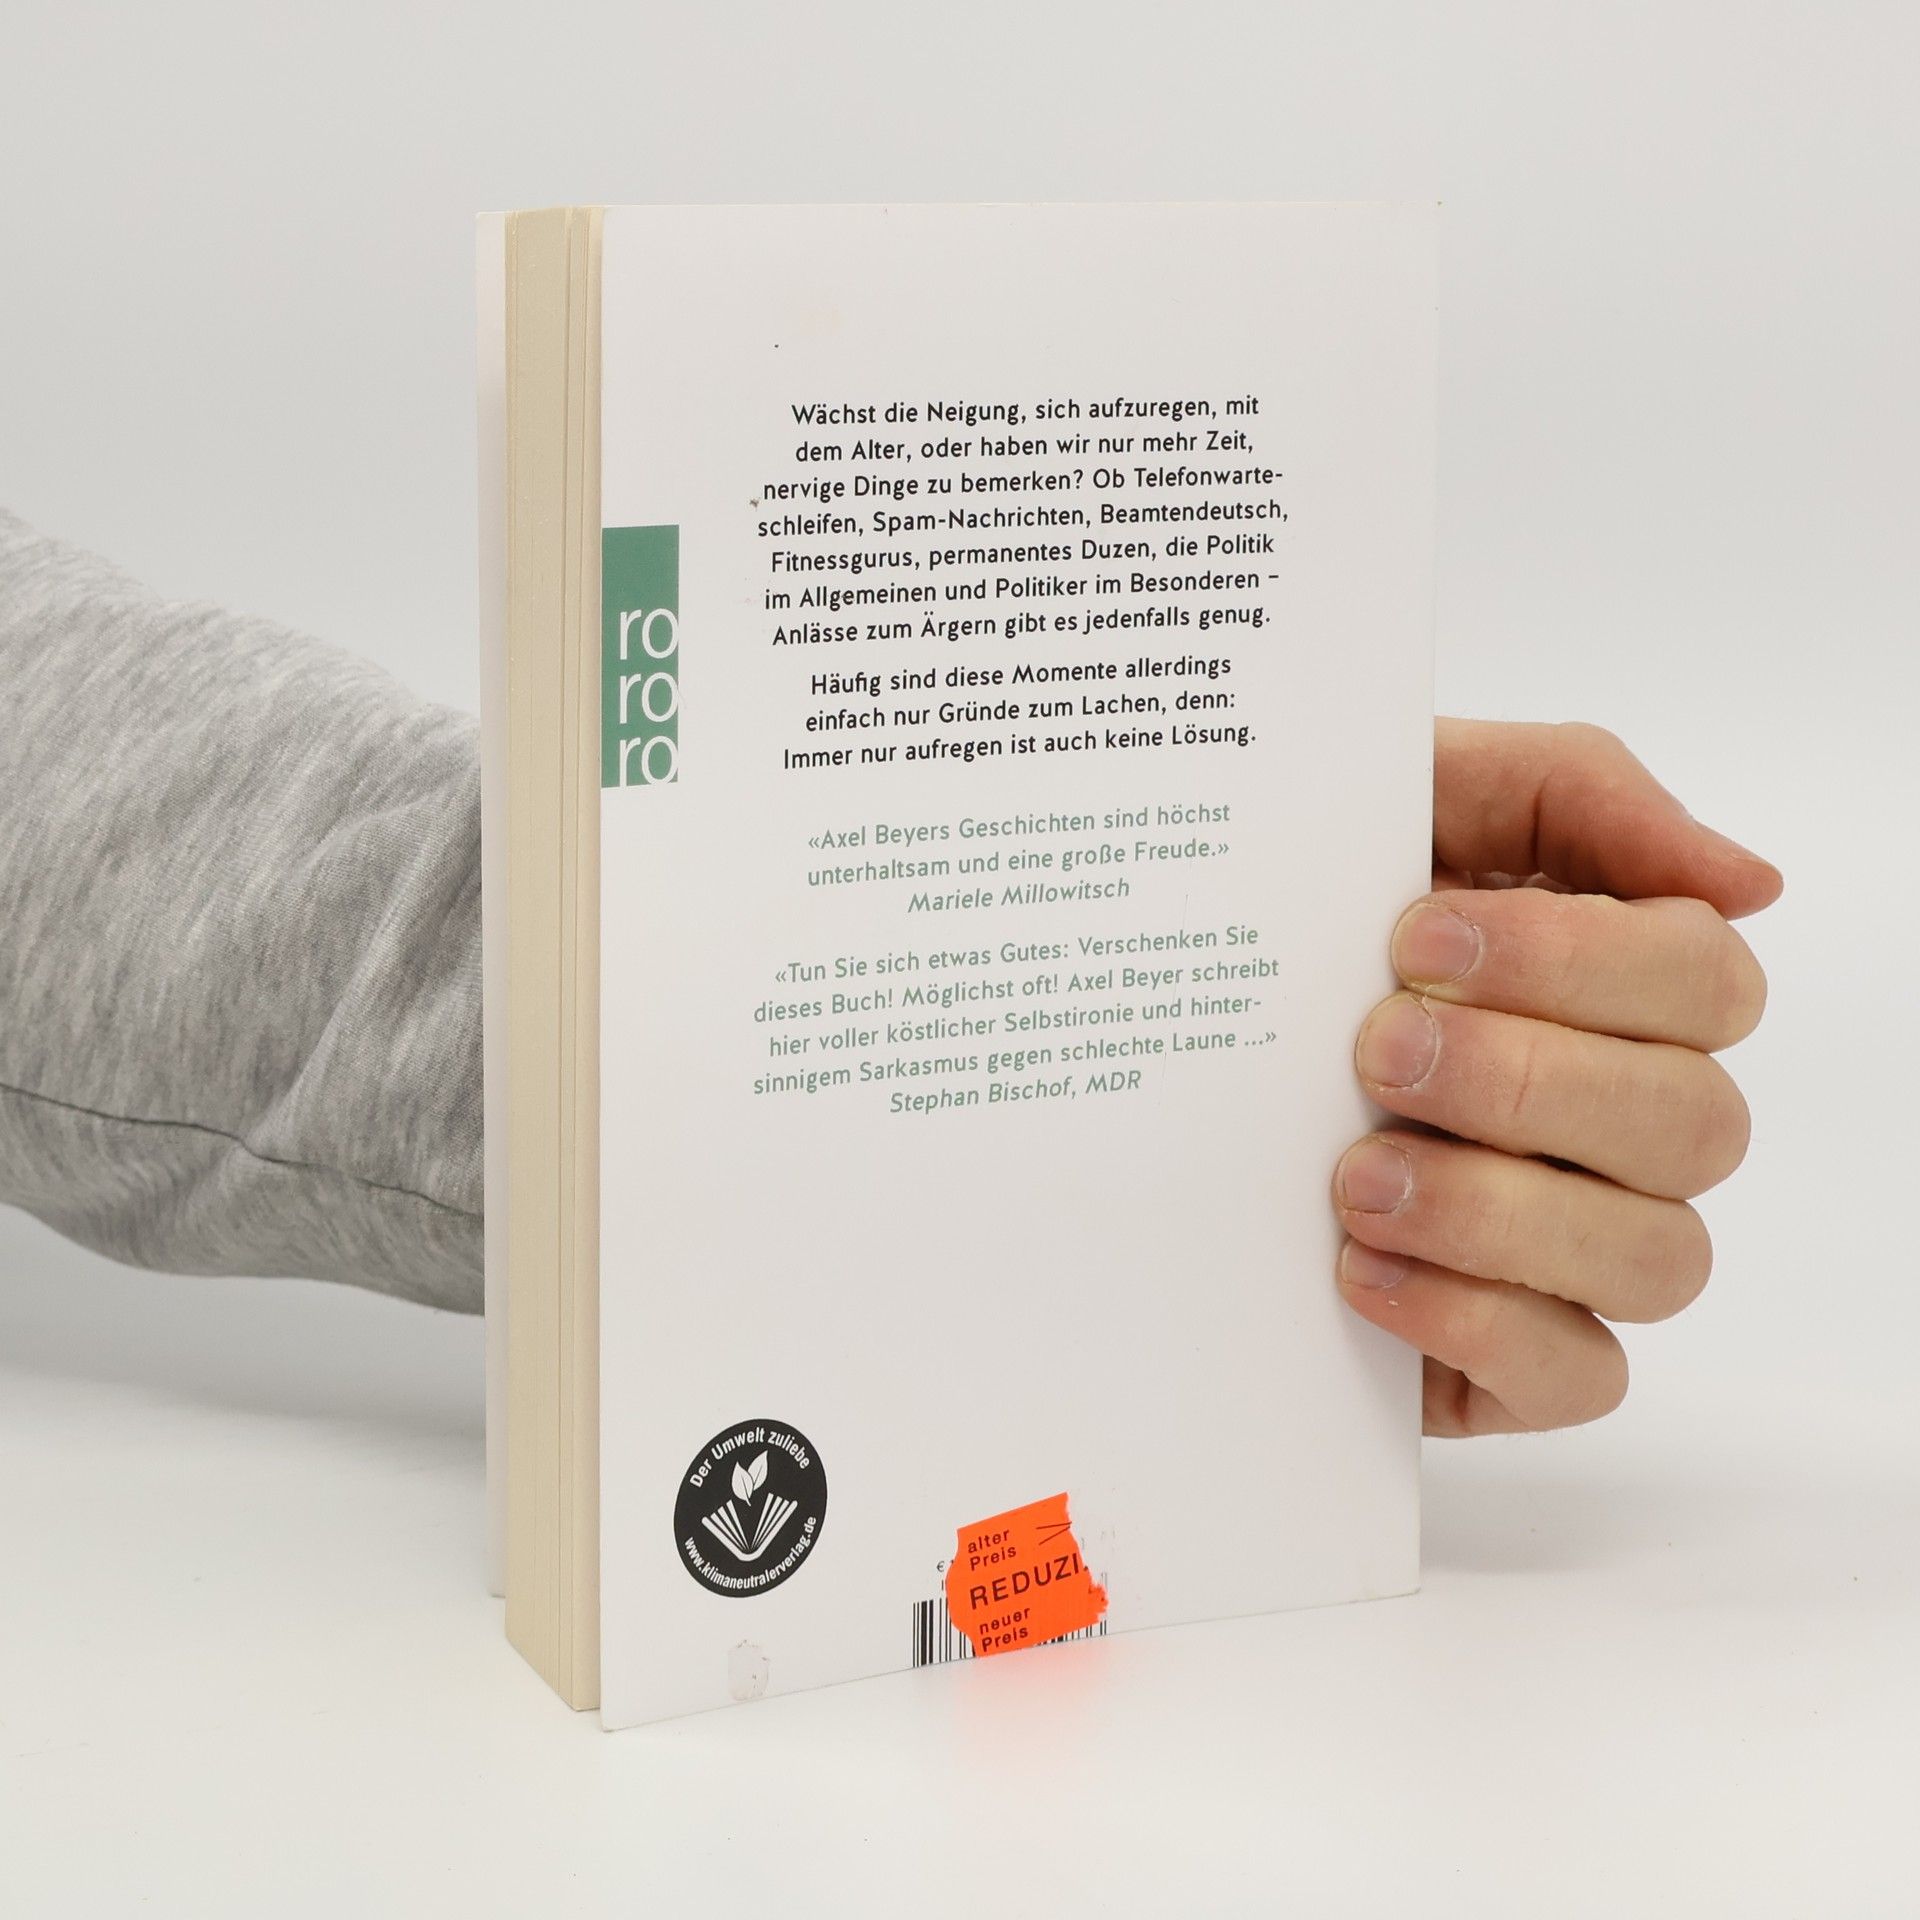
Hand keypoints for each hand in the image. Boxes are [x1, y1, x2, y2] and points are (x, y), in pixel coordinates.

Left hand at [1335, 720, 1782, 1435]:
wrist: (1171, 1021)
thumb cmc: (1310, 906)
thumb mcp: (1414, 799)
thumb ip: (1577, 794)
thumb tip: (1747, 881)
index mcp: (1623, 989)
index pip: (1707, 982)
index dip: (1577, 964)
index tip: (1416, 940)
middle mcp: (1628, 1121)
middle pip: (1695, 1123)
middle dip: (1525, 1082)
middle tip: (1374, 1053)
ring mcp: (1582, 1243)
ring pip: (1660, 1256)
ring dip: (1498, 1209)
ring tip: (1351, 1175)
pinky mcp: (1515, 1353)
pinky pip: (1578, 1374)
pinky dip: (1476, 1322)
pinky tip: (1360, 1268)